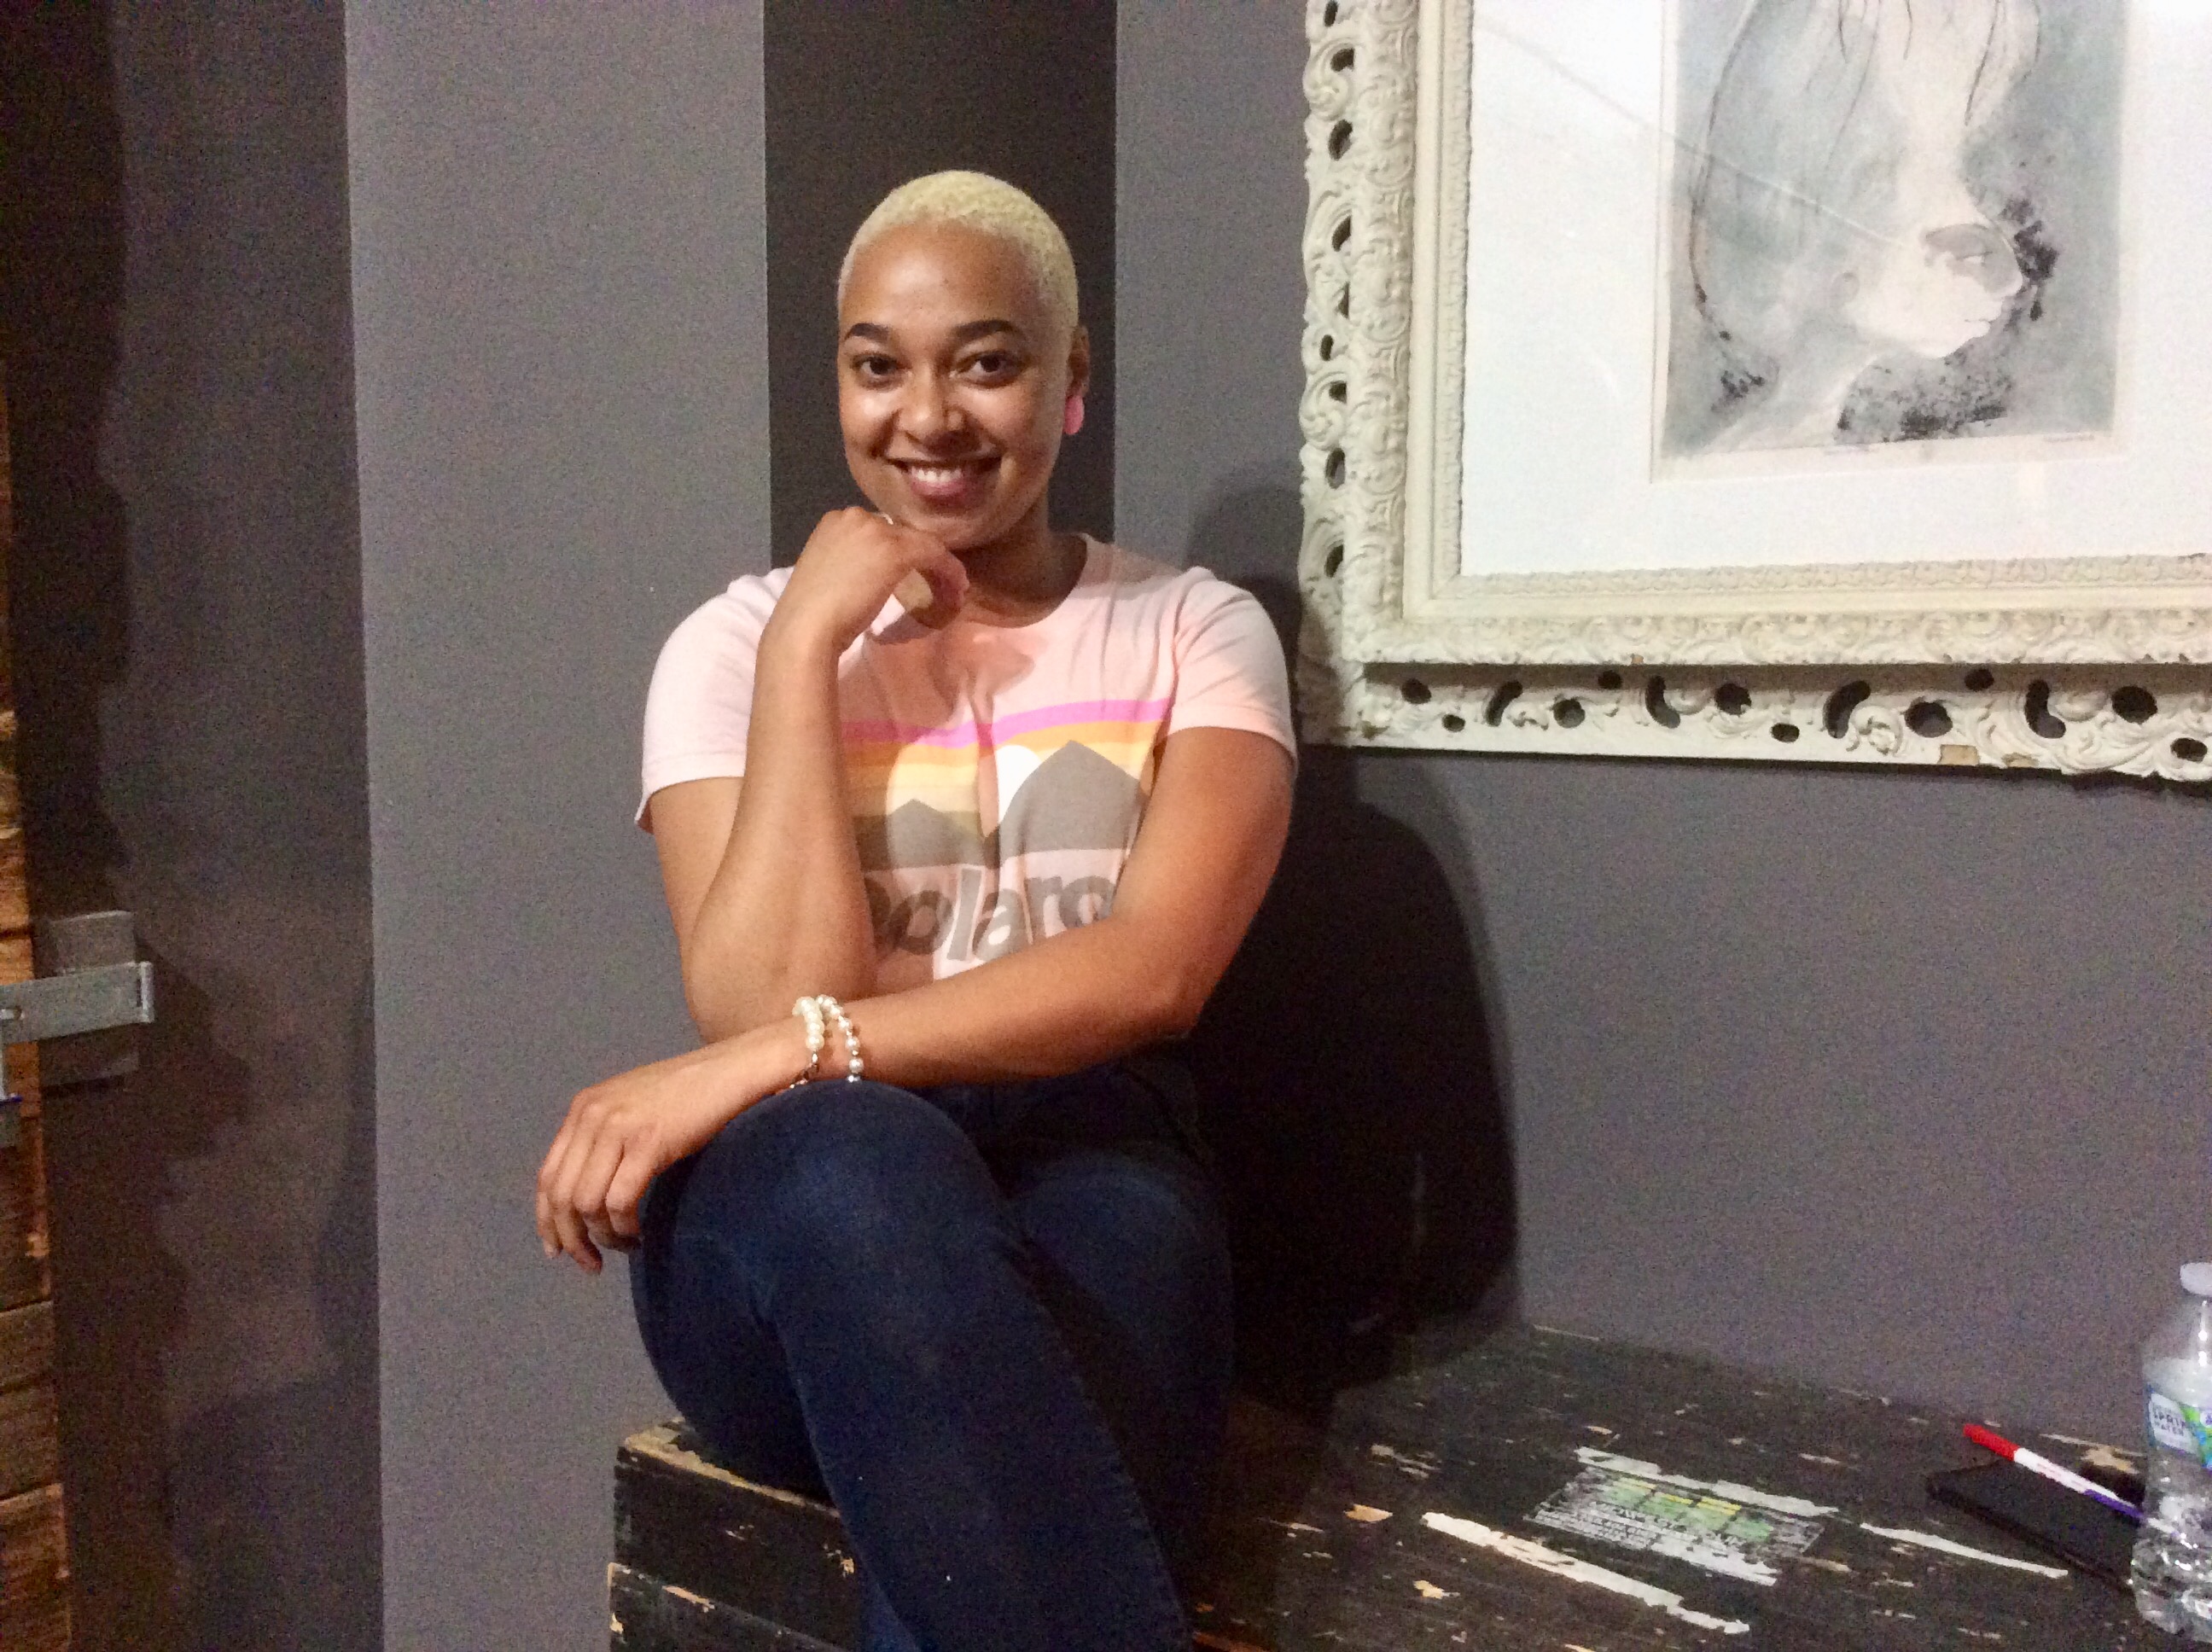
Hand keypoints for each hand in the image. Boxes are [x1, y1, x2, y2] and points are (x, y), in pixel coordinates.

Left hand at [535, 1021, 800, 1272]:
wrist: (734, 1070)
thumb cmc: (692, 1094)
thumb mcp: (633, 1109)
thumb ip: (605, 1139)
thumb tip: (589, 1194)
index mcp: (584, 1108)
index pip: (547, 1176)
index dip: (547, 1220)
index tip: (559, 1250)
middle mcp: (593, 1115)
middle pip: (560, 1194)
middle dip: (571, 1238)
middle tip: (591, 1264)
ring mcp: (619, 1127)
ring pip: (586, 1203)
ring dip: (602, 1236)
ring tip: (625, 1245)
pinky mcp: (649, 1142)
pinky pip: (620, 1201)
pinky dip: (624, 1228)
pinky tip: (640, 1234)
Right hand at [768, 508, 968, 656]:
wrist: (806, 627)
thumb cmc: (811, 613)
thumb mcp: (830, 573)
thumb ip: (851, 562)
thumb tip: (875, 573)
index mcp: (836, 520)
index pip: (880, 530)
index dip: (900, 551)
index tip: (913, 574)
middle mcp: (856, 515)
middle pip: (902, 533)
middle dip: (921, 557)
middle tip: (935, 581)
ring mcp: (876, 530)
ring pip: (920, 542)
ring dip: (938, 566)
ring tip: (950, 589)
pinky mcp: (895, 550)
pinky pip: (933, 554)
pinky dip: (948, 571)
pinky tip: (956, 589)